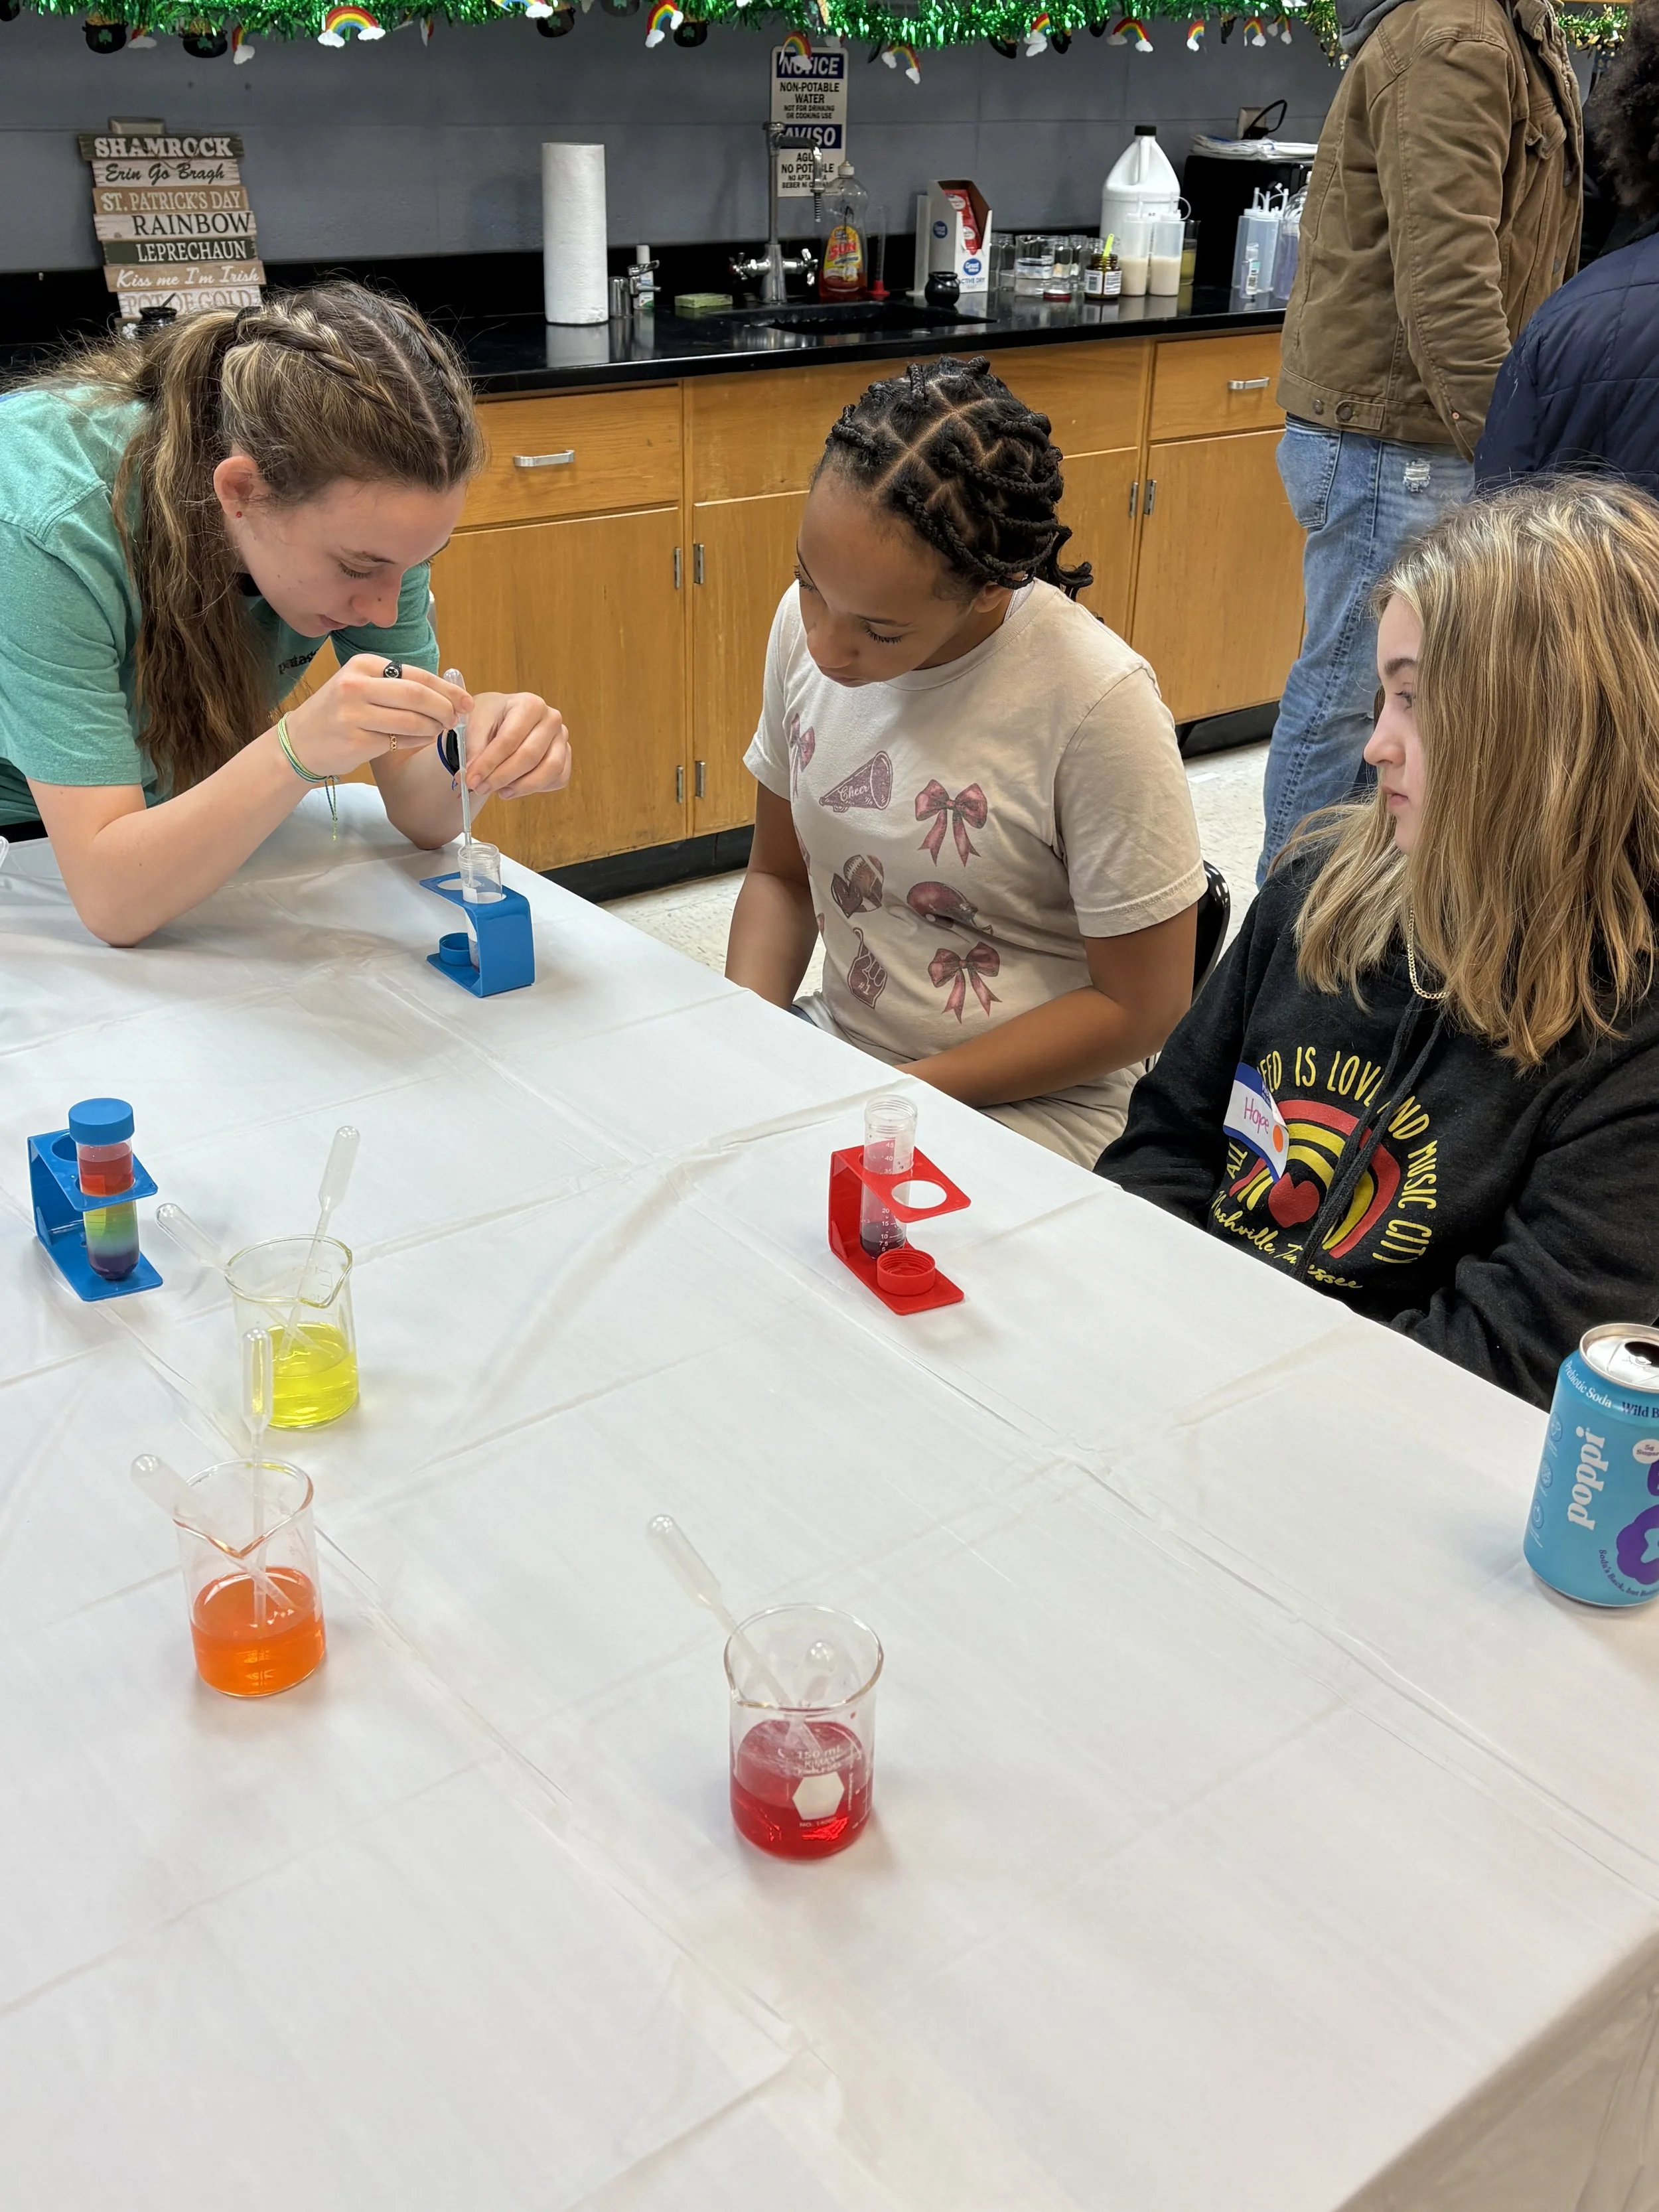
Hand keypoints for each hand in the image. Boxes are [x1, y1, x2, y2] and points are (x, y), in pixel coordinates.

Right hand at [285, 656, 469, 779]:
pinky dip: (418, 741)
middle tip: (455, 719)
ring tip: (438, 730)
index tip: (466, 701)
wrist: (300, 742)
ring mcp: (354, 714)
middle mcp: (356, 685)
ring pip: (412, 720)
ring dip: (433, 728)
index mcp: (362, 665)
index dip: (447, 689)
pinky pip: (400, 741)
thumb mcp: (361, 686)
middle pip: (417, 695)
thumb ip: (398, 685)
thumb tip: (449, 695)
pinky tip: (420, 740)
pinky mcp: (356, 741)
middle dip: (444, 709)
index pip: (416, 674)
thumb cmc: (339, 713)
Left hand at [462, 692, 571, 802]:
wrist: (502, 716)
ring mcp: (562, 739)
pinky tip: (516, 787)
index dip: (489, 763)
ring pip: (550, 770)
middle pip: (530, 756)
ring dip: (523, 787)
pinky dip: (538, 789)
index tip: (471, 780)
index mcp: (529, 704)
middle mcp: (551, 719)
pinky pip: (559, 779)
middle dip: (503, 777)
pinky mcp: (566, 756)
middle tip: (481, 789)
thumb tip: (473, 779)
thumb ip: (474, 751)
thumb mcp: (475, 725)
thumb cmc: (490, 718)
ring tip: (500, 791)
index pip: (509, 739)